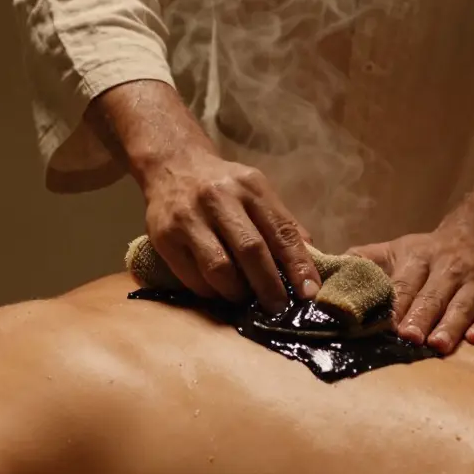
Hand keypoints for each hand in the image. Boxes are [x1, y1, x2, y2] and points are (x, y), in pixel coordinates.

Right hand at [137, 146, 320, 312]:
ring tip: (246, 298)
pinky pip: (192, 278)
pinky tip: (220, 290)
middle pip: (250, 251)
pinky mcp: (164, 237)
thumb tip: (309, 266)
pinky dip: (211, 292)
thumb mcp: (257, 191)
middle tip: (278, 307)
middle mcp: (218, 198)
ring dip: (238, 293)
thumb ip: (282, 225)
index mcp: (249, 186)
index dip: (298, 265)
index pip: (280, 230)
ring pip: (219, 269)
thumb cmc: (224, 185)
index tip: (309, 292)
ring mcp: (188, 218)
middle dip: (269, 286)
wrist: (172, 166)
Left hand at [349, 227, 473, 353]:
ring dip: (450, 325)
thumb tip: (328, 273)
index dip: (396, 302)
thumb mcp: (395, 250)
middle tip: (408, 337)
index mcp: (419, 258)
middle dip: (421, 316)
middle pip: (433, 295)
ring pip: (463, 305)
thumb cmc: (427, 253)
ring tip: (437, 345)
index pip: (405, 282)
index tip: (386, 322)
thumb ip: (363, 261)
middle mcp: (449, 269)